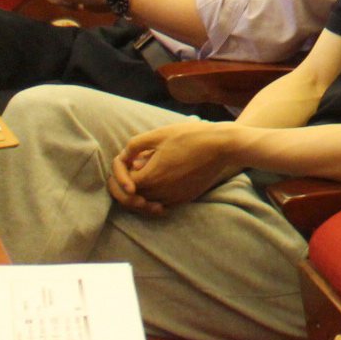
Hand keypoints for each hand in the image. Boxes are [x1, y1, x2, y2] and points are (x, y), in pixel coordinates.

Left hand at [108, 122, 238, 213]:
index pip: (122, 186)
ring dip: (139, 193)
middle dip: (125, 186)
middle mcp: (160, 193)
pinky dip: (154, 199)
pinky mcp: (184, 199)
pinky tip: (157, 185)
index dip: (118, 174)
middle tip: (128, 172)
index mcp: (151, 177)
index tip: (125, 162)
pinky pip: (161, 205)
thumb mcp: (159, 134)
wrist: (221, 146)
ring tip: (142, 175)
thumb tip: (125, 158)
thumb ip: (135, 146)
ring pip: (146, 204)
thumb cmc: (190, 136)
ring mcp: (173, 198)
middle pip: (132, 199)